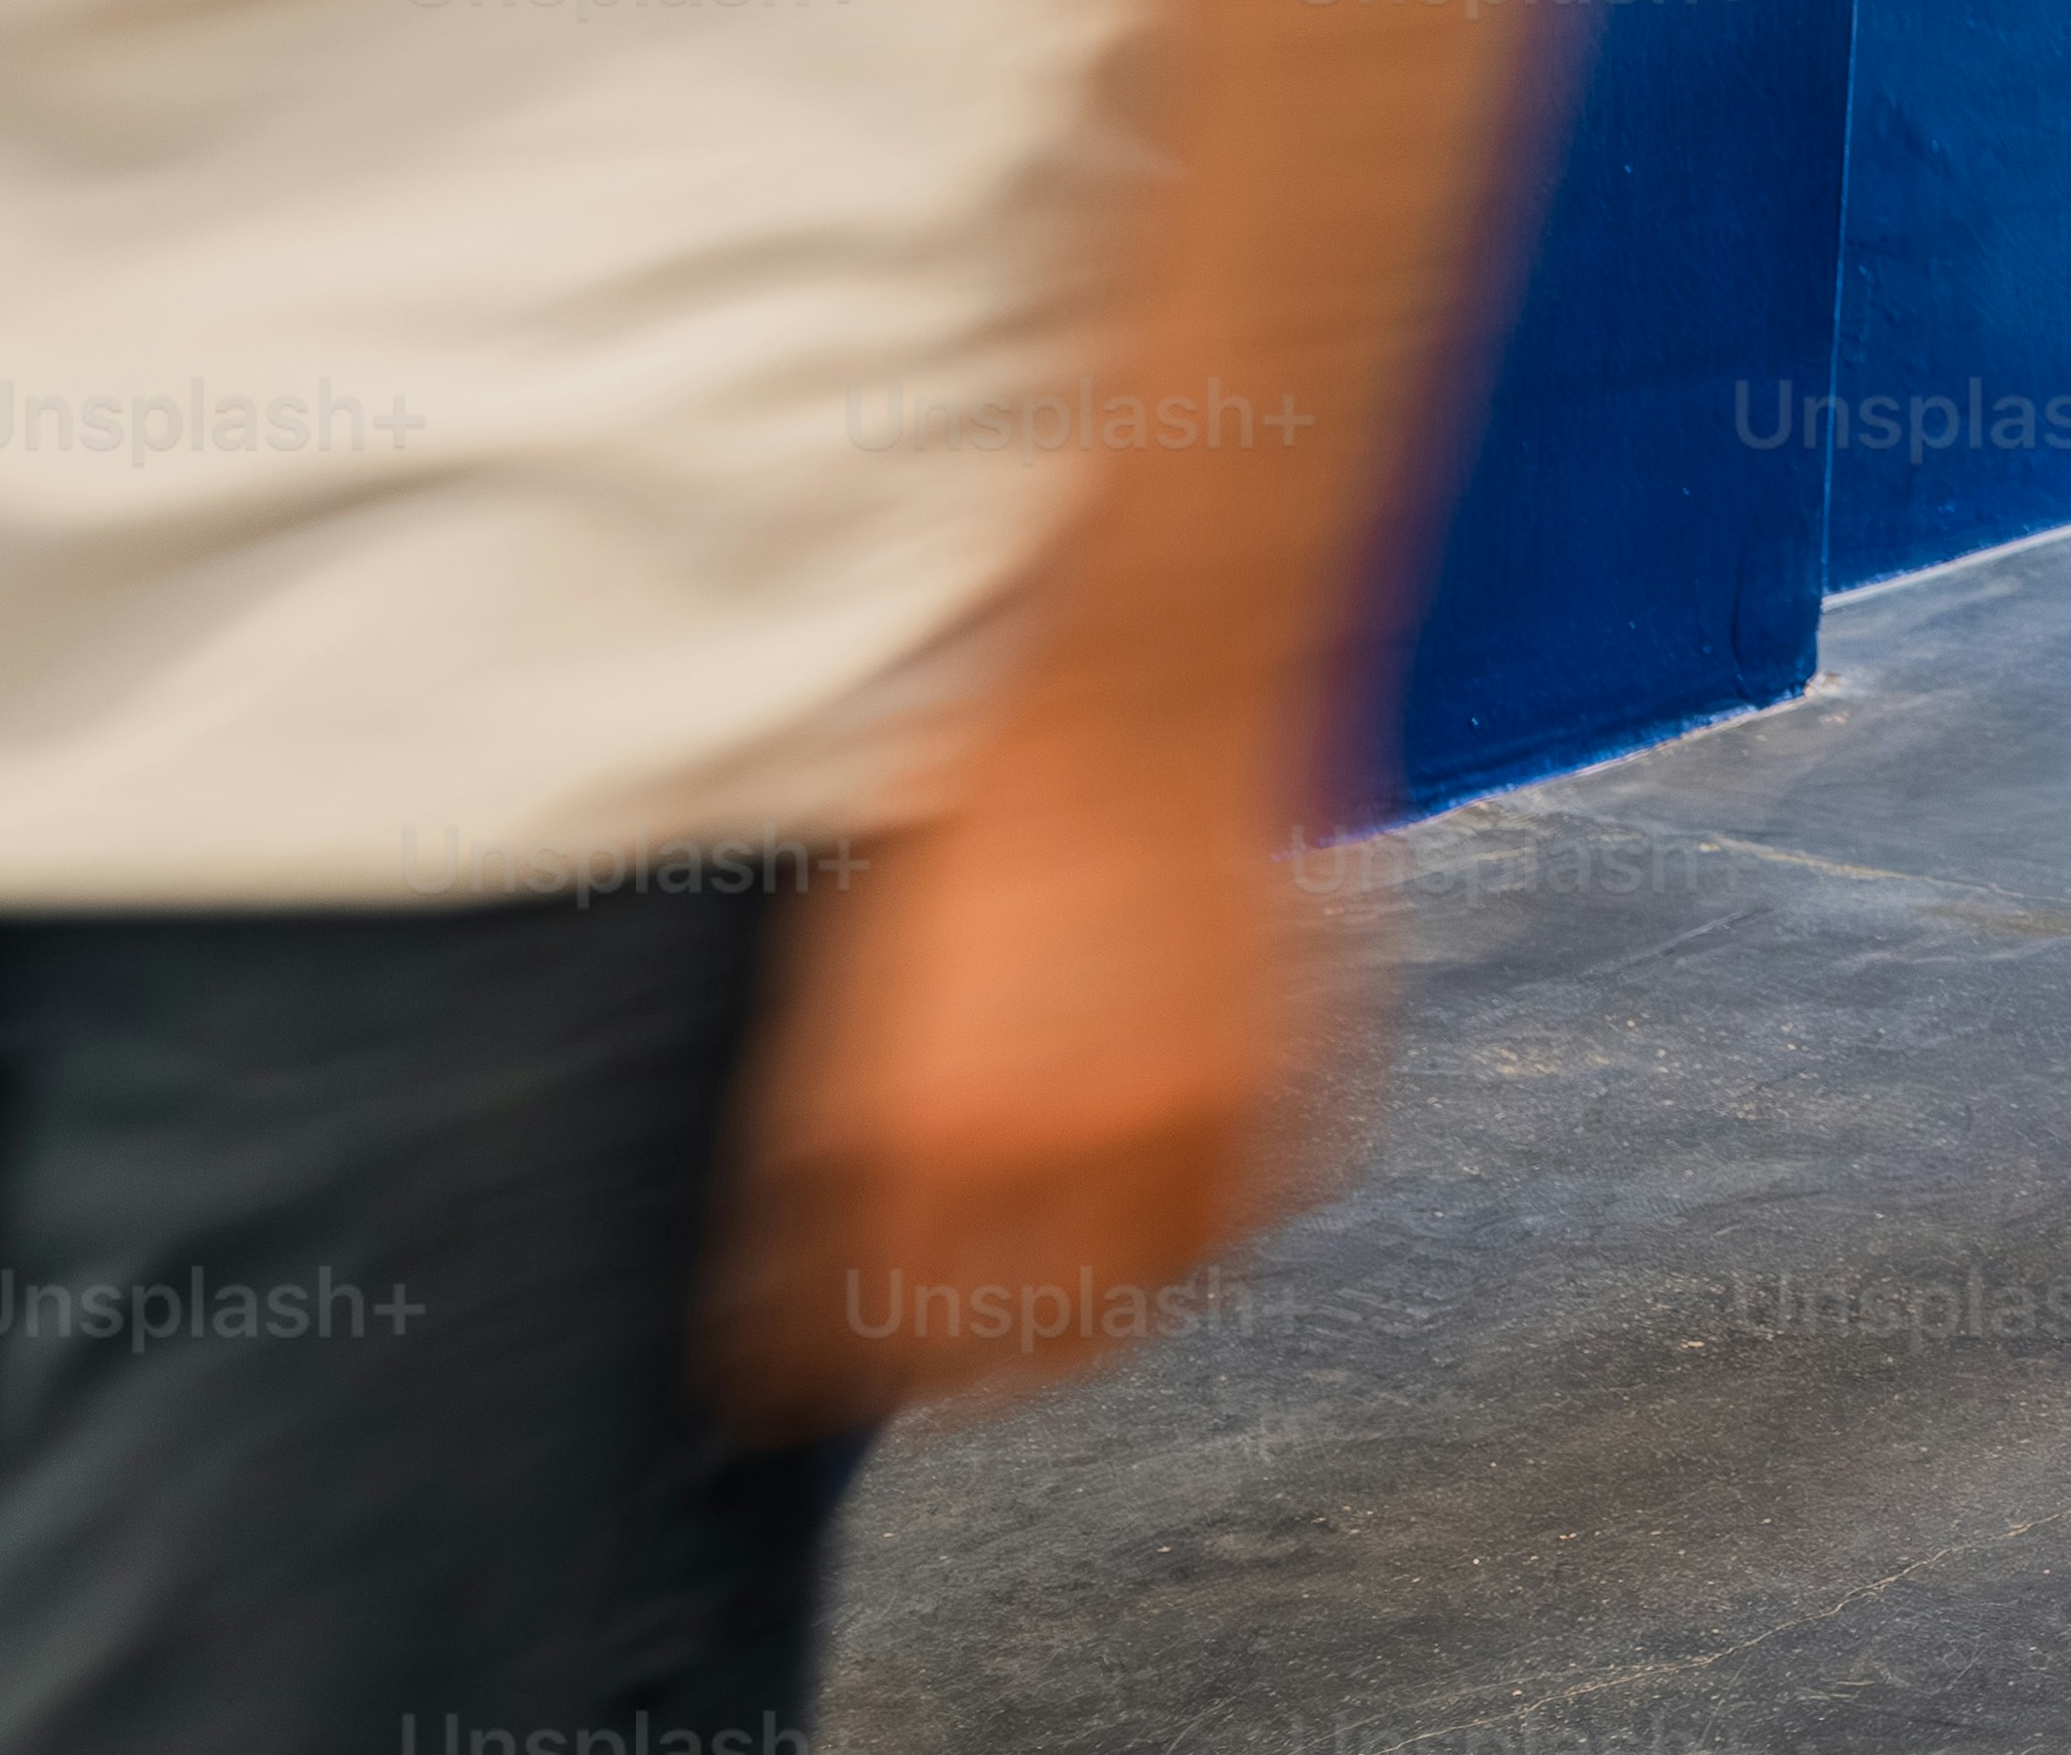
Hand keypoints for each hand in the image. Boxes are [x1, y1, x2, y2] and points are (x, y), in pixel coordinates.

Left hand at [713, 714, 1353, 1426]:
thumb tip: (784, 1297)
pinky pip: (1245, 1215)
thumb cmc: (968, 834)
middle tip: (932, 1345)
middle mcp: (1062, 1153)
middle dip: (959, 1370)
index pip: (866, 1339)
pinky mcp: (1286, 1083)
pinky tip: (1155, 1184)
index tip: (800, 1373)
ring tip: (1049, 1284)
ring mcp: (1191, 1124)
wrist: (1137, 697)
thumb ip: (819, 1162)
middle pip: (1011, 1361)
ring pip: (1141, 1308)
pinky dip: (1199, 1225)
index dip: (823, 1368)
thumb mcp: (841, 1002)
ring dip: (1087, 1314)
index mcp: (925, 1137)